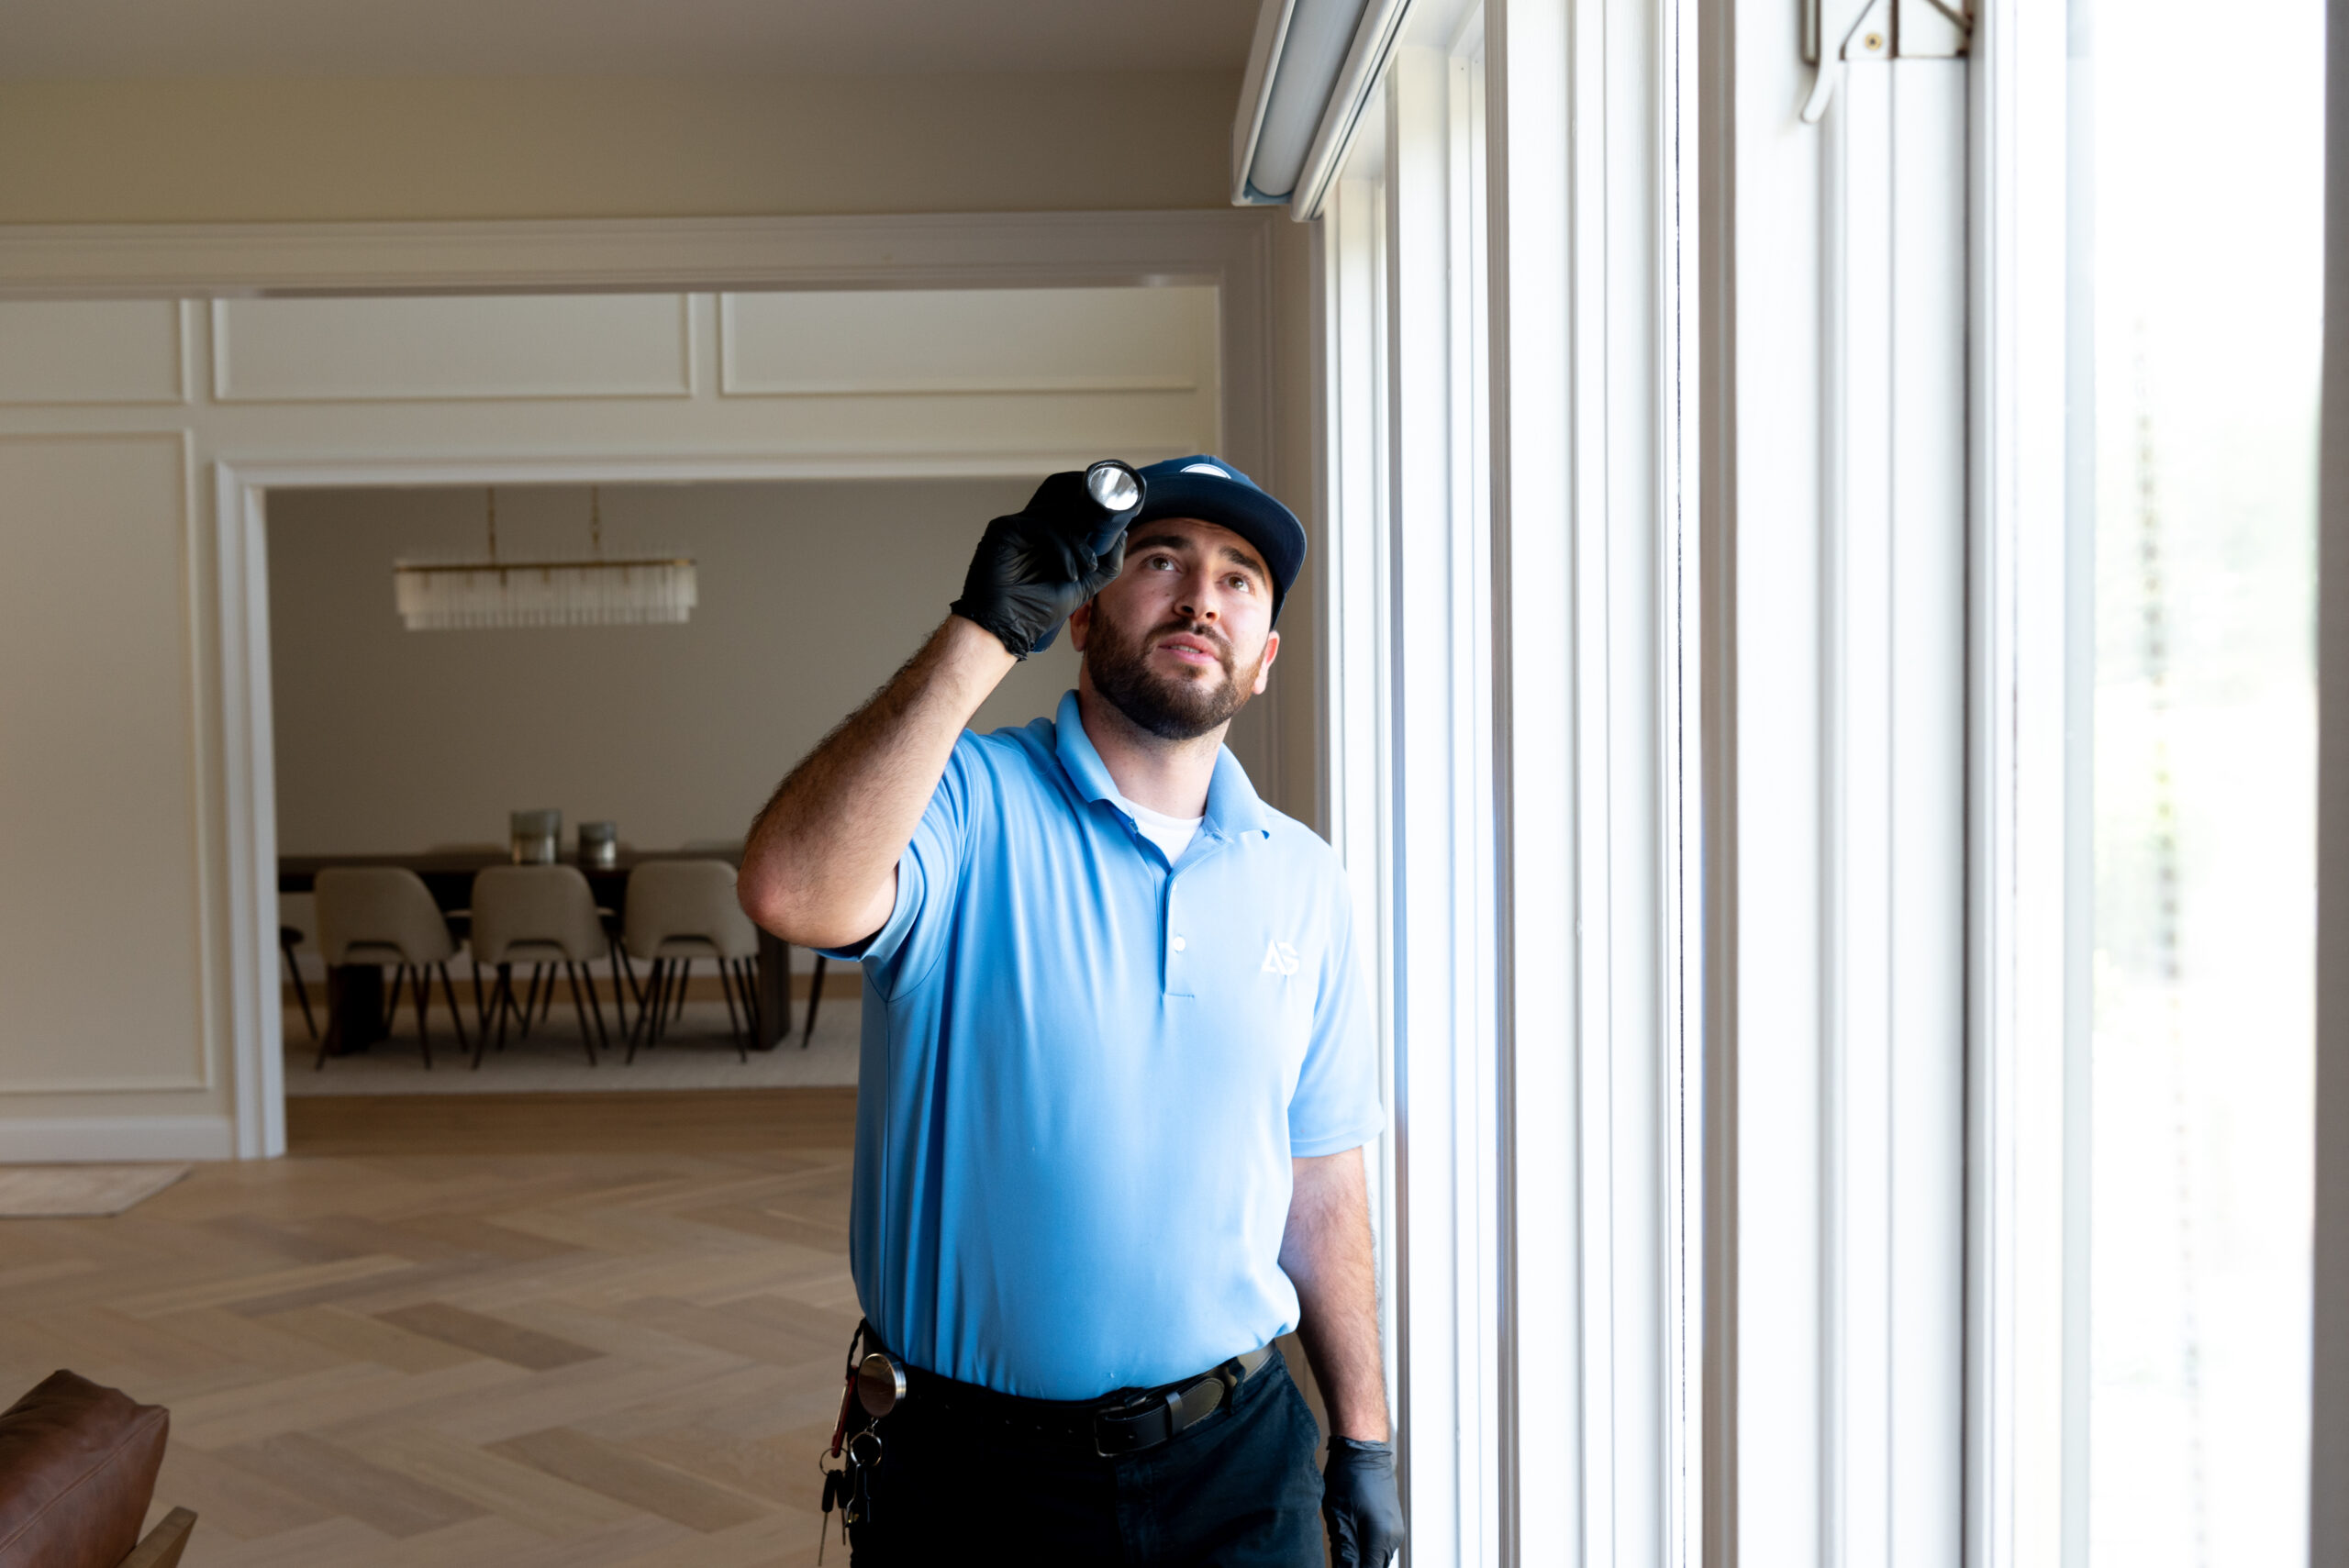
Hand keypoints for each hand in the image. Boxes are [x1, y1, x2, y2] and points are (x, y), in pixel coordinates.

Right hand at [948, 468, 1141, 657]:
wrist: (1008, 630)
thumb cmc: (1036, 611)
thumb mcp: (1083, 586)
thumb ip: (1104, 564)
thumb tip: (1122, 534)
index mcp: (1045, 537)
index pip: (1069, 507)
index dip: (1092, 510)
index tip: (1113, 525)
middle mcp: (1030, 527)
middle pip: (1064, 502)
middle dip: (1090, 518)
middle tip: (1105, 539)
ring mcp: (1016, 526)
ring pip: (1058, 515)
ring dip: (1080, 542)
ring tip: (1088, 567)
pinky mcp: (1005, 529)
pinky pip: (1045, 526)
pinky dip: (1064, 548)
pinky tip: (1070, 573)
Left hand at [1322, 1437, 1403, 1566]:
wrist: (1362, 1449)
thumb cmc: (1349, 1477)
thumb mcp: (1340, 1519)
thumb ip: (1344, 1552)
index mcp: (1381, 1539)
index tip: (1340, 1563)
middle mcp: (1393, 1536)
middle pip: (1374, 1565)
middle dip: (1356, 1565)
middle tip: (1338, 1553)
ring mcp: (1394, 1528)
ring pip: (1376, 1556)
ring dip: (1361, 1557)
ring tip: (1341, 1543)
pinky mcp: (1391, 1521)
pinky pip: (1379, 1544)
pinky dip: (1365, 1546)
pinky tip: (1349, 1536)